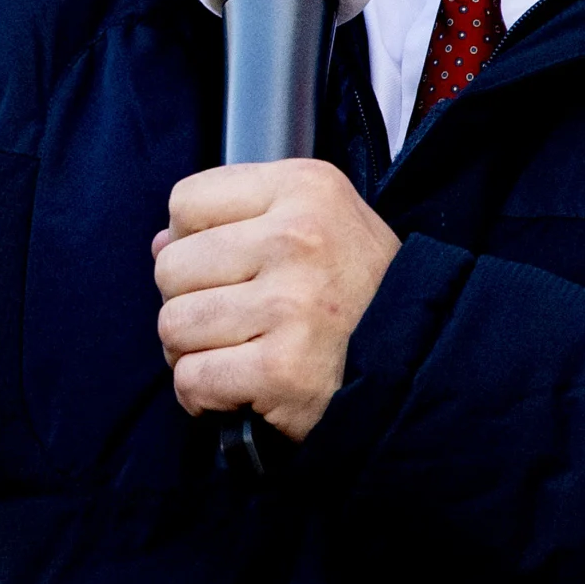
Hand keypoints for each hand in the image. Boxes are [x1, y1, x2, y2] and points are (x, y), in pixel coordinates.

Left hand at [152, 160, 398, 441]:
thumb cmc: (360, 290)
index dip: (193, 240)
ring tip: (235, 353)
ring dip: (192, 351)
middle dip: (188, 301)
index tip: (228, 266)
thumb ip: (241, 218)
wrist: (423, 360)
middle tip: (231, 319)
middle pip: (171, 267)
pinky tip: (237, 388)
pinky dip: (203, 395)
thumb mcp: (320, 219)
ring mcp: (290, 305)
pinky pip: (192, 379)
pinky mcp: (281, 370)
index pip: (186, 202)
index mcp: (303, 188)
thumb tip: (161, 242)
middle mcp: (296, 238)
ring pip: (173, 325)